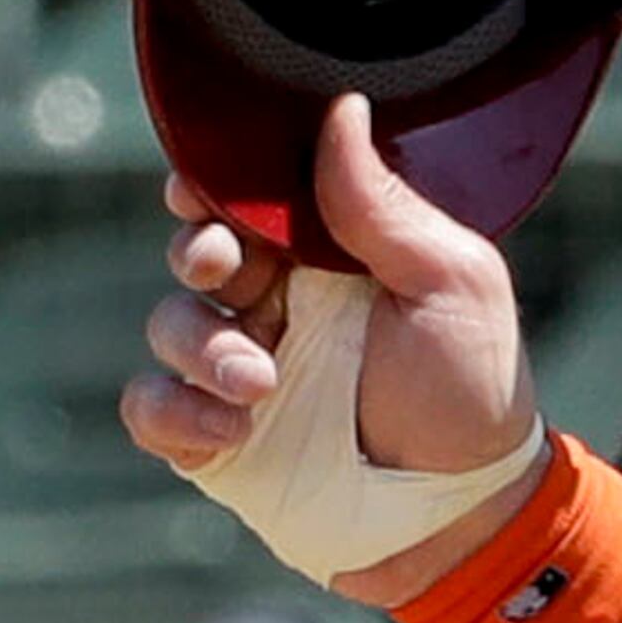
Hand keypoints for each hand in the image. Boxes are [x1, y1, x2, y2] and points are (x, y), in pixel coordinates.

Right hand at [122, 94, 549, 605]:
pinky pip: (149, 406)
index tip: (202, 186)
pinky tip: (230, 429)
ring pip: (171, 324)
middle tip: (225, 267)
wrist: (462, 513)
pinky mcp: (213, 436)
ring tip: (260, 384)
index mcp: (333, 254)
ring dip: (202, 345)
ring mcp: (241, 368)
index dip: (216, 184)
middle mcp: (280, 302)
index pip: (253, 198)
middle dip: (199, 251)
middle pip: (198, 249)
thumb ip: (384, 206)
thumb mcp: (451, 284)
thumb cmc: (471, 390)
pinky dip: (173, 412)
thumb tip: (341, 109)